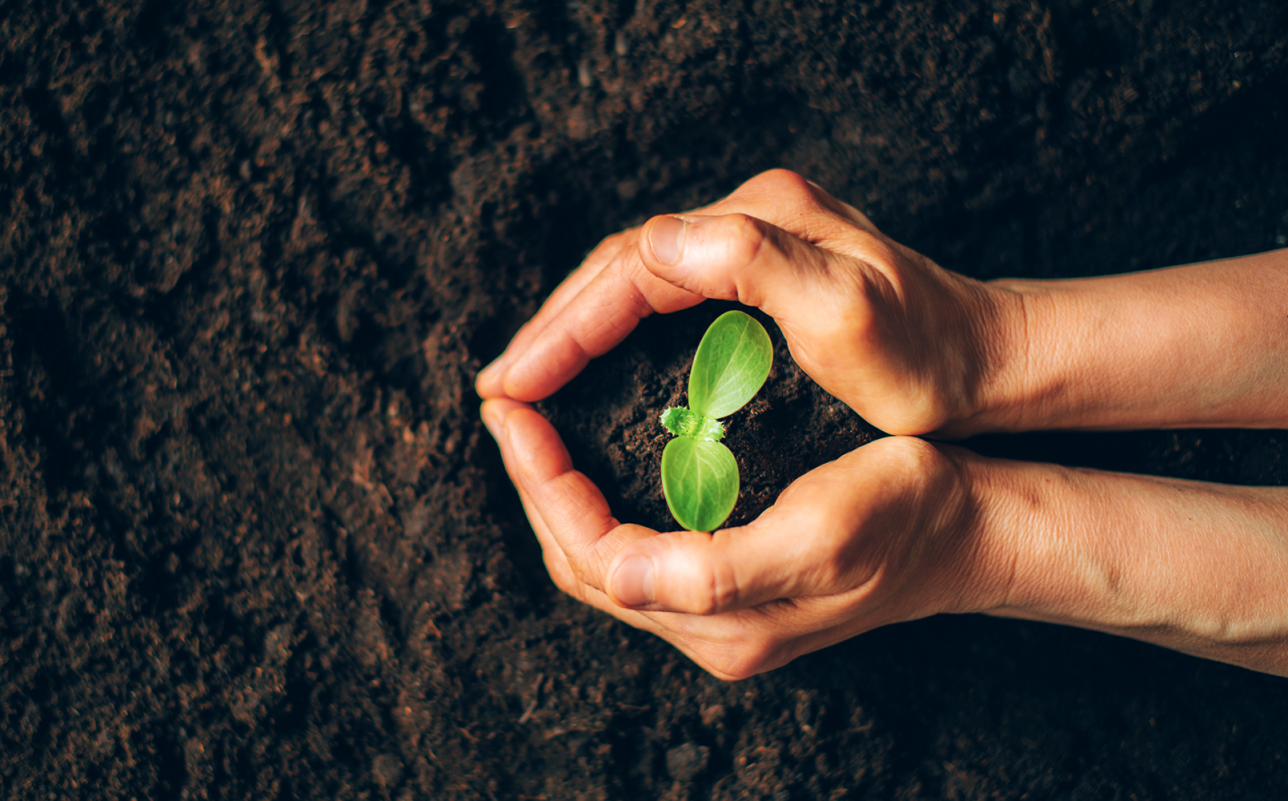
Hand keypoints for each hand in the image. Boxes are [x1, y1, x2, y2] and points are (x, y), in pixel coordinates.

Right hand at [477, 169, 1019, 437]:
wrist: (991, 362)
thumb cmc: (928, 355)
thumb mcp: (848, 313)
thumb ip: (755, 264)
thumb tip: (655, 239)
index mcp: (758, 221)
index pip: (630, 267)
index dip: (564, 326)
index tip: (513, 385)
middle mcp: (749, 221)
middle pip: (619, 267)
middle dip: (553, 329)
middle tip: (500, 390)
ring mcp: (754, 244)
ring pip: (633, 281)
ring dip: (574, 331)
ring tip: (527, 381)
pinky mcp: (761, 276)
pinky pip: (660, 299)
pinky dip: (613, 333)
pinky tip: (591, 365)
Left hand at [480, 398, 1004, 679]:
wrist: (970, 528)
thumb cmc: (907, 513)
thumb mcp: (821, 534)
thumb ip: (715, 569)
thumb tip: (612, 575)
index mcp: (722, 621)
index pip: (592, 557)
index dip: (542, 486)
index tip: (515, 415)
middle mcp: (710, 629)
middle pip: (582, 563)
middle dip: (535, 487)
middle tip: (509, 412)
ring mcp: (719, 613)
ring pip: (602, 560)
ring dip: (559, 494)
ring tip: (535, 430)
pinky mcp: (730, 588)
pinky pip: (634, 550)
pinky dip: (597, 502)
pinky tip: (593, 458)